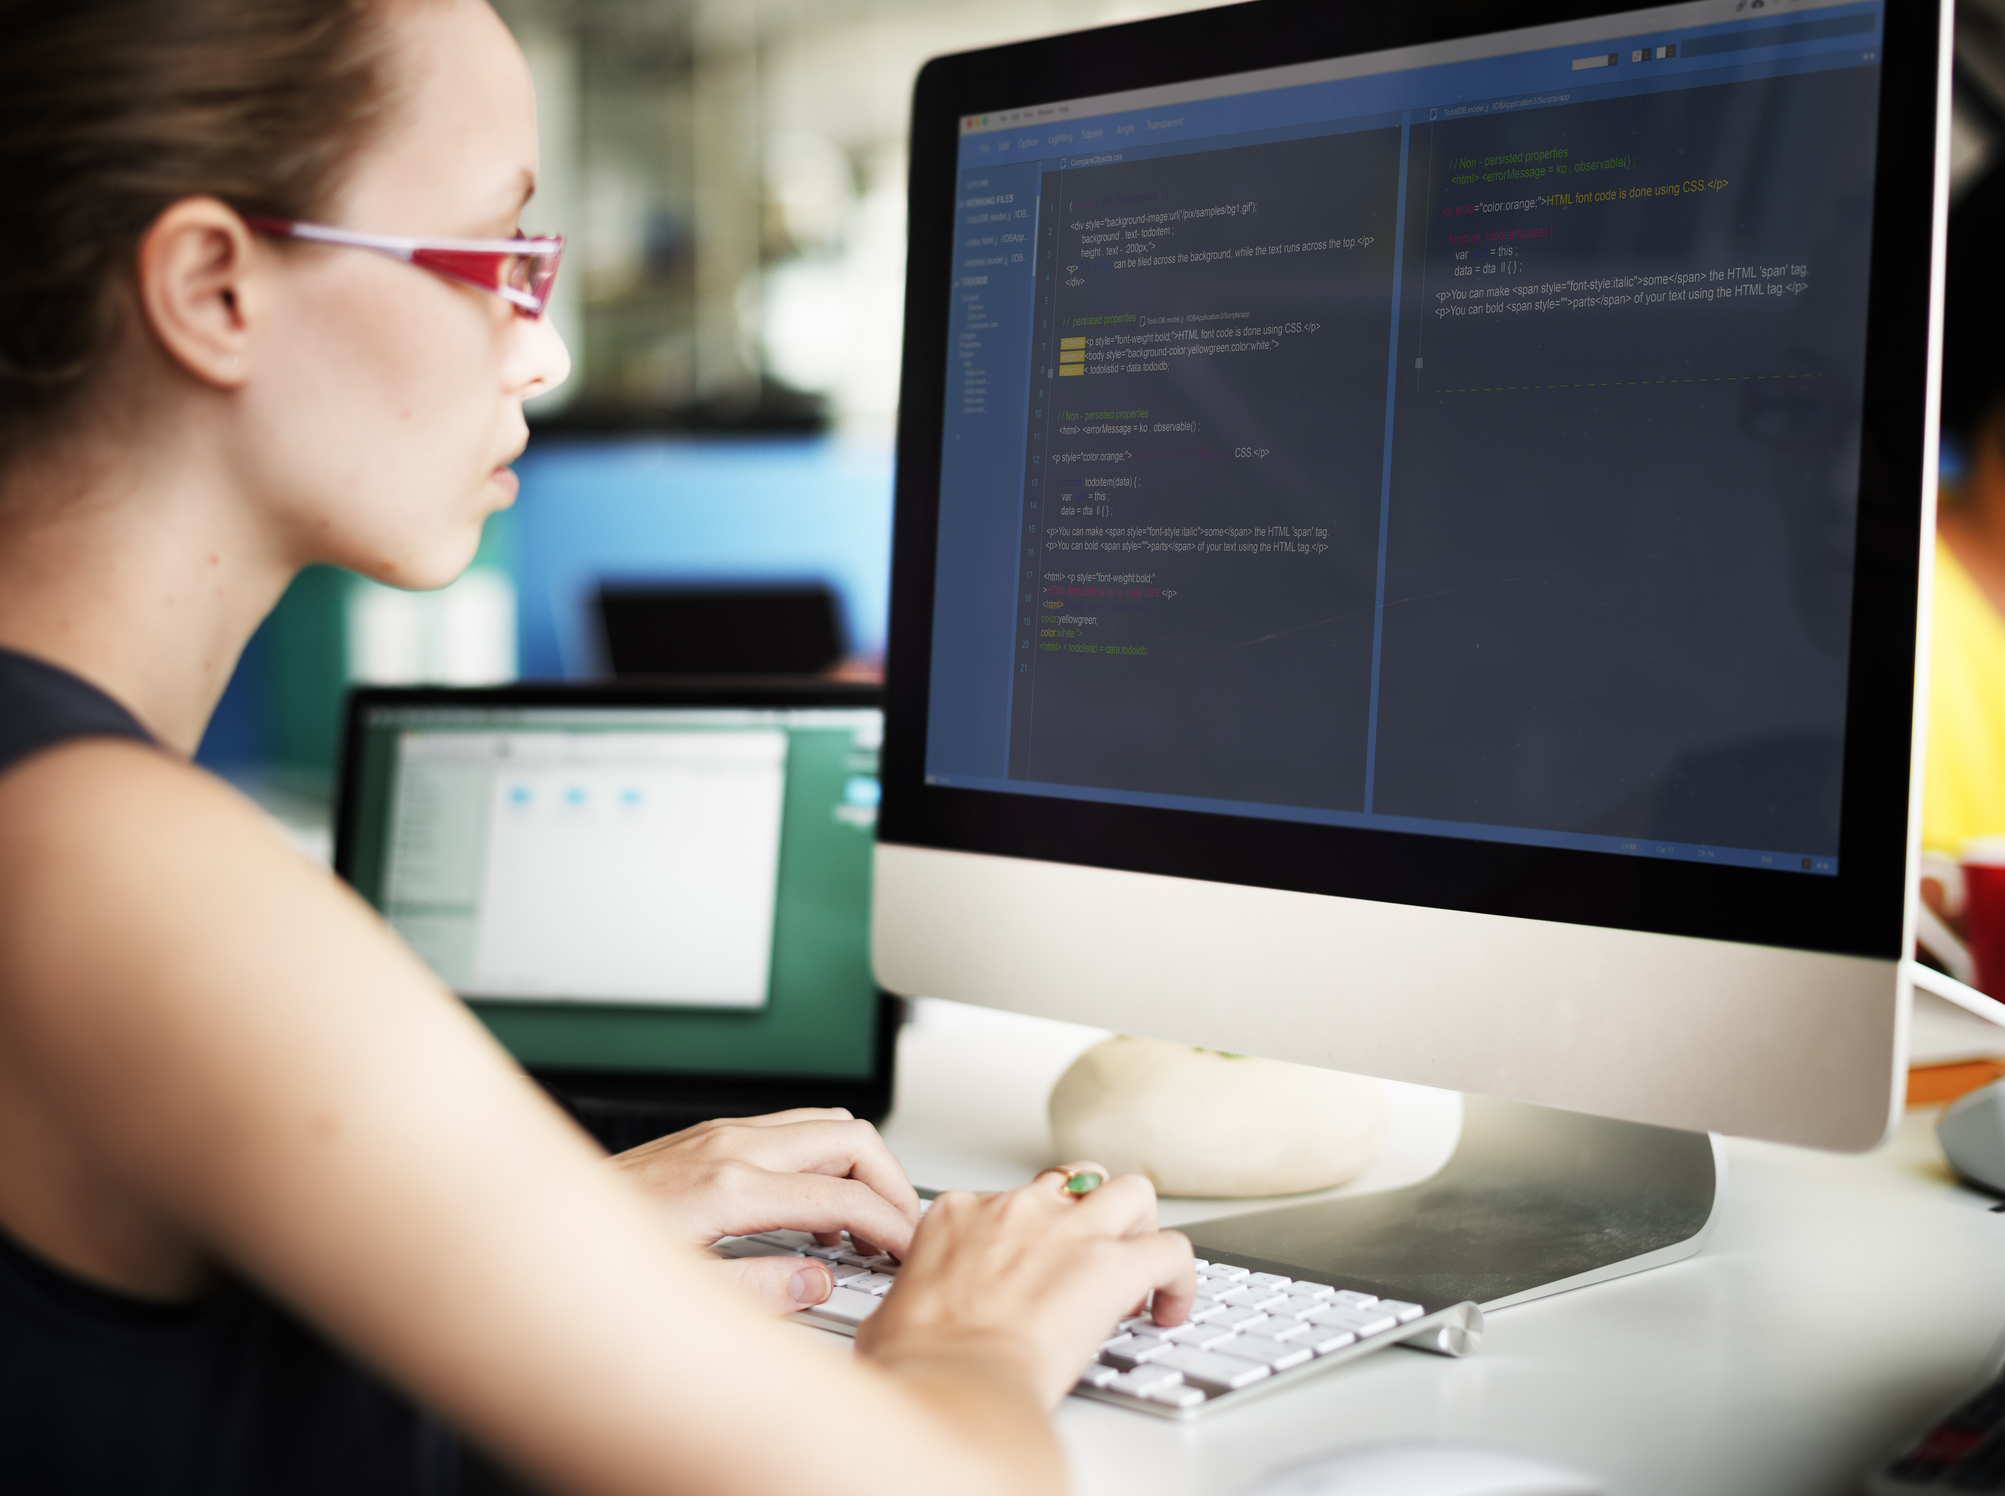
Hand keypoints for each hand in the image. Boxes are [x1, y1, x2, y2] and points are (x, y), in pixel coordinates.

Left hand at [610, 1108, 922, 1312]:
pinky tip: (814, 1206)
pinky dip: (823, 1159)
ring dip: (859, 1164)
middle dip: (890, 1180)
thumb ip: (761, 1292)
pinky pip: (790, 1129)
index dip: (890, 1225)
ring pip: (823, 1122)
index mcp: (730, 1188)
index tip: (908, 1252)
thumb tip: (816, 1283)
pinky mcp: (706, 1136)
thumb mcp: (683, 1296)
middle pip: (849, 1136)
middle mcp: (729, 1146)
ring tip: (866, 1220)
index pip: (843, 1195)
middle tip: (902, 1228)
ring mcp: (718, 1134)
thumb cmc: (592, 1264)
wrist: (535, 1230)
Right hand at [855, 1161, 1195, 1406]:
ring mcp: (1069, 1231)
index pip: (1007, 1202)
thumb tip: (893, 1327)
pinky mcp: (1114, 1265)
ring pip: (1131, 1190)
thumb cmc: (919, 1361)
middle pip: (1073, 1181)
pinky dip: (1180, 1278)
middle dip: (1091, 1212)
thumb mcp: (885, 1319)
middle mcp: (1017, 1209)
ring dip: (1141, 1224)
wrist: (954, 1382)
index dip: (1031, 1239)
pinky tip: (1169, 1309)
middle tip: (1093, 1256)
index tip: (1034, 1275)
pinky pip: (1173, 1250)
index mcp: (959, 1214)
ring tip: (1140, 1266)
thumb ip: (902, 1306)